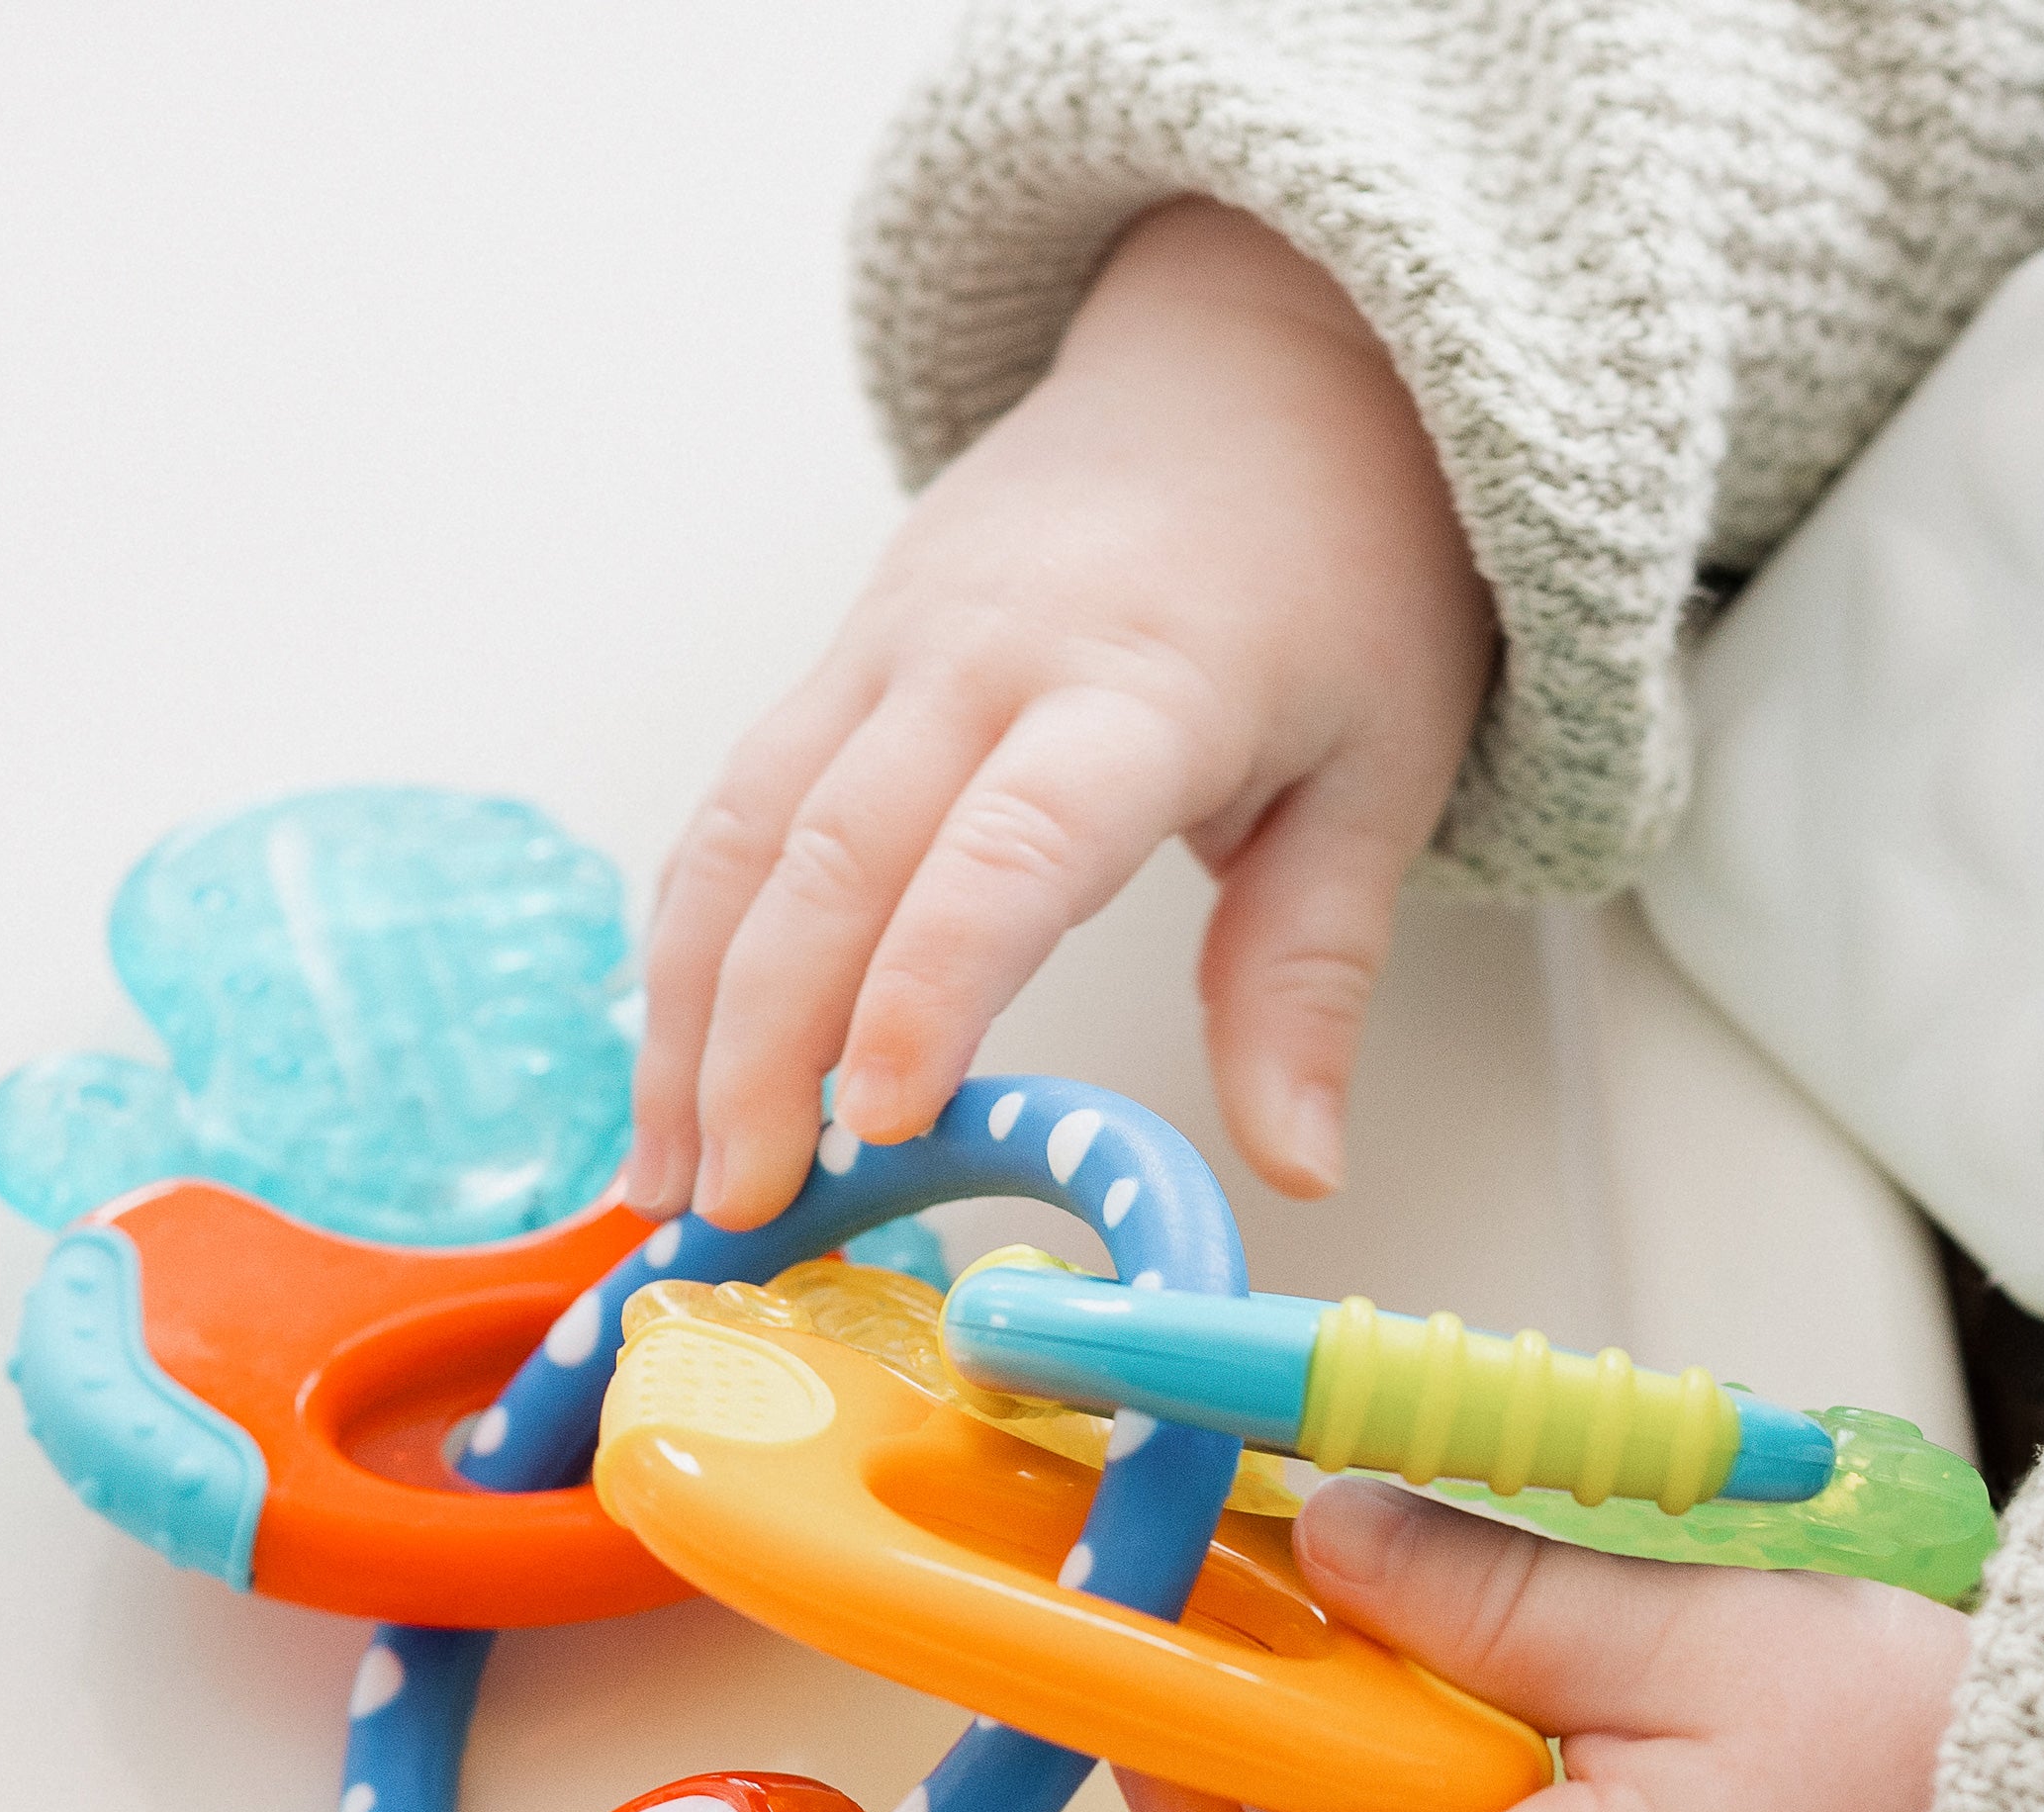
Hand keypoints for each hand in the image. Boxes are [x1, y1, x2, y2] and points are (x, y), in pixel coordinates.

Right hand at [627, 200, 1495, 1228]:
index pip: (1008, 846)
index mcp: (1140, 689)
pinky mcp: (838, 661)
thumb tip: (1297, 1167)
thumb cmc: (1335, 577)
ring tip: (666, 1178)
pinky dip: (687, 944)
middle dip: (761, 1046)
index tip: (881, 1116)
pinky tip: (671, 1069)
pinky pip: (734, 807)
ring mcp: (887, 648)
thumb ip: (1309, 976)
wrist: (1255, 368)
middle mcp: (982, 656)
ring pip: (743, 835)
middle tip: (743, 1210)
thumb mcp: (1377, 773)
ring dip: (683, 1015)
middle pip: (829, 855)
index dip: (930, 984)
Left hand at [1119, 1483, 1972, 1811]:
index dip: (1187, 1798)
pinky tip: (1553, 1719)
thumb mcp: (1709, 1640)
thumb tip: (1327, 1543)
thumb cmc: (1956, 1786)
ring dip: (1411, 1771)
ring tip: (1472, 1639)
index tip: (1160, 1674)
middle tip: (1316, 1594)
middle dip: (1311, 1745)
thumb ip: (1494, 1594)